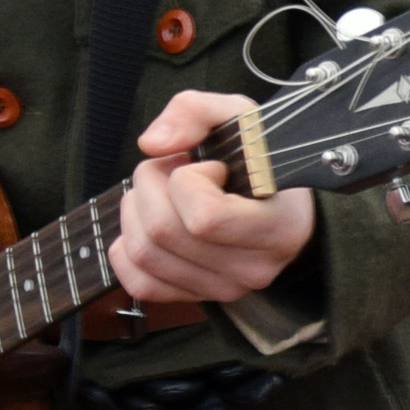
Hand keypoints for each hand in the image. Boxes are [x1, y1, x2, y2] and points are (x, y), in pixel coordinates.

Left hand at [109, 92, 320, 308]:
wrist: (281, 204)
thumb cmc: (262, 160)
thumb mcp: (240, 116)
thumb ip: (195, 111)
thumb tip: (152, 144)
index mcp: (279, 228)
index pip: (206, 218)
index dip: (190, 180)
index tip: (211, 166)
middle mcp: (253, 268)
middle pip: (163, 231)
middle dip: (151, 184)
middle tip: (173, 168)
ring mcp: (225, 288)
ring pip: (144, 254)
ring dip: (137, 210)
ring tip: (162, 192)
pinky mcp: (198, 297)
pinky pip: (139, 283)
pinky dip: (127, 250)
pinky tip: (146, 224)